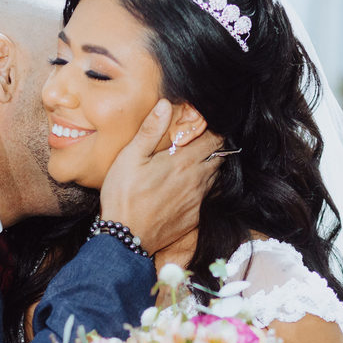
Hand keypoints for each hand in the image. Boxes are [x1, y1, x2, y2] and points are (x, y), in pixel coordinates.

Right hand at [99, 100, 221, 254]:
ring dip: (208, 168)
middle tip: (197, 143)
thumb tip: (165, 105)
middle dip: (212, 147)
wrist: (126, 238)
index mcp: (183, 162)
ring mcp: (198, 201)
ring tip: (192, 164)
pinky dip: (203, 189)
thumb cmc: (123, 195)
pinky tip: (186, 189)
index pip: (214, 139)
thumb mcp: (130, 157)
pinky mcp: (194, 217)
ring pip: (215, 177)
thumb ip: (150, 130)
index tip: (200, 127)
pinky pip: (208, 198)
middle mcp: (197, 180)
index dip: (211, 130)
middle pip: (218, 157)